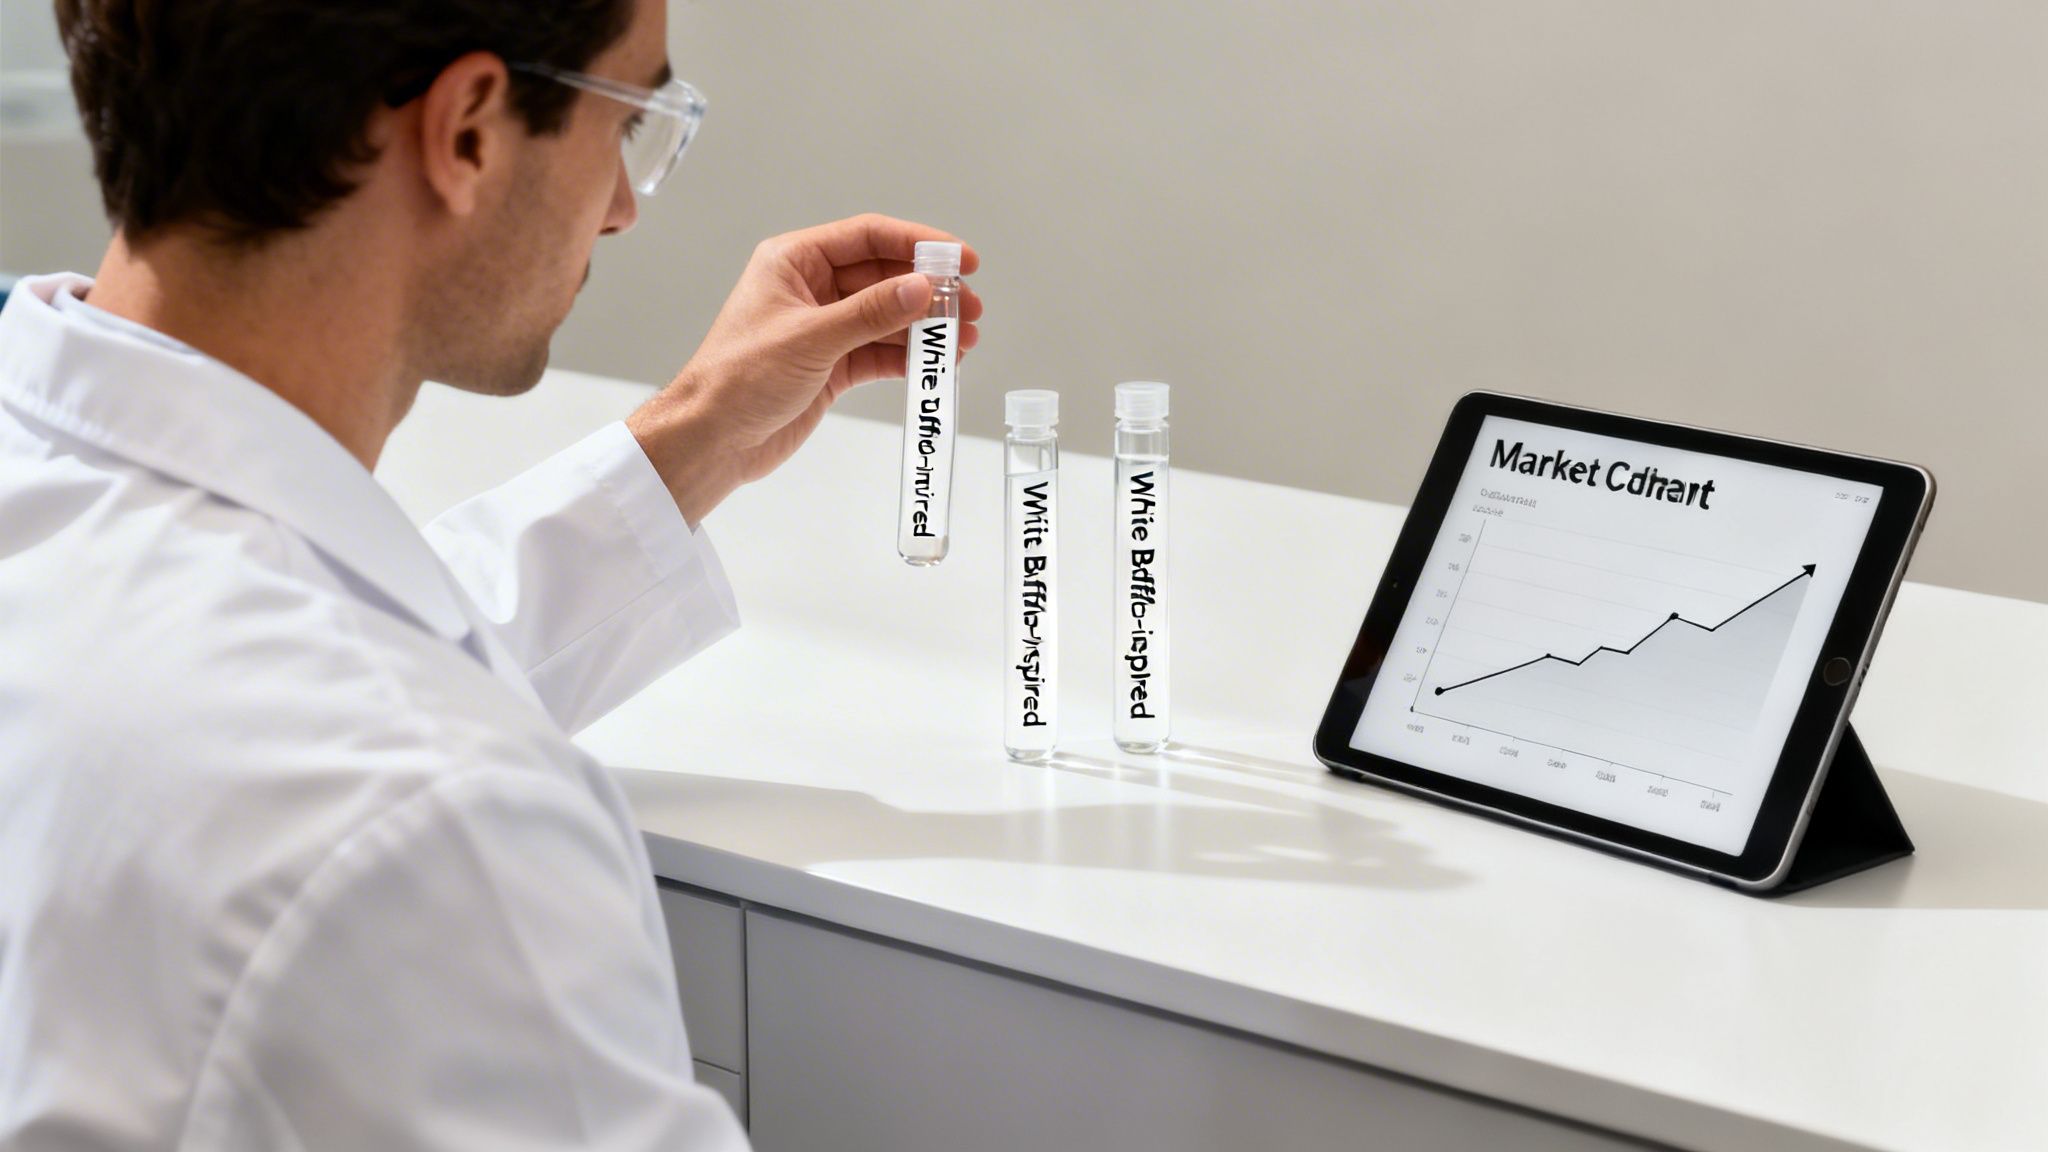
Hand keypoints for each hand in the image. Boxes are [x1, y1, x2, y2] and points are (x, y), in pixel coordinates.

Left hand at [627, 214, 982, 525]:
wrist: (712, 439)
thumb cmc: (737, 379)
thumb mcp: (811, 338)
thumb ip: (871, 312)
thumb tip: (920, 288)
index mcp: (794, 262)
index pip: (867, 238)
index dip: (917, 244)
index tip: (959, 258)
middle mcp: (810, 289)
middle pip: (883, 277)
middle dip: (928, 291)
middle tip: (967, 305)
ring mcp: (823, 328)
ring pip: (887, 317)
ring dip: (924, 327)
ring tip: (963, 337)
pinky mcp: (831, 365)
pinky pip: (880, 352)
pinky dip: (909, 356)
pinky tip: (938, 361)